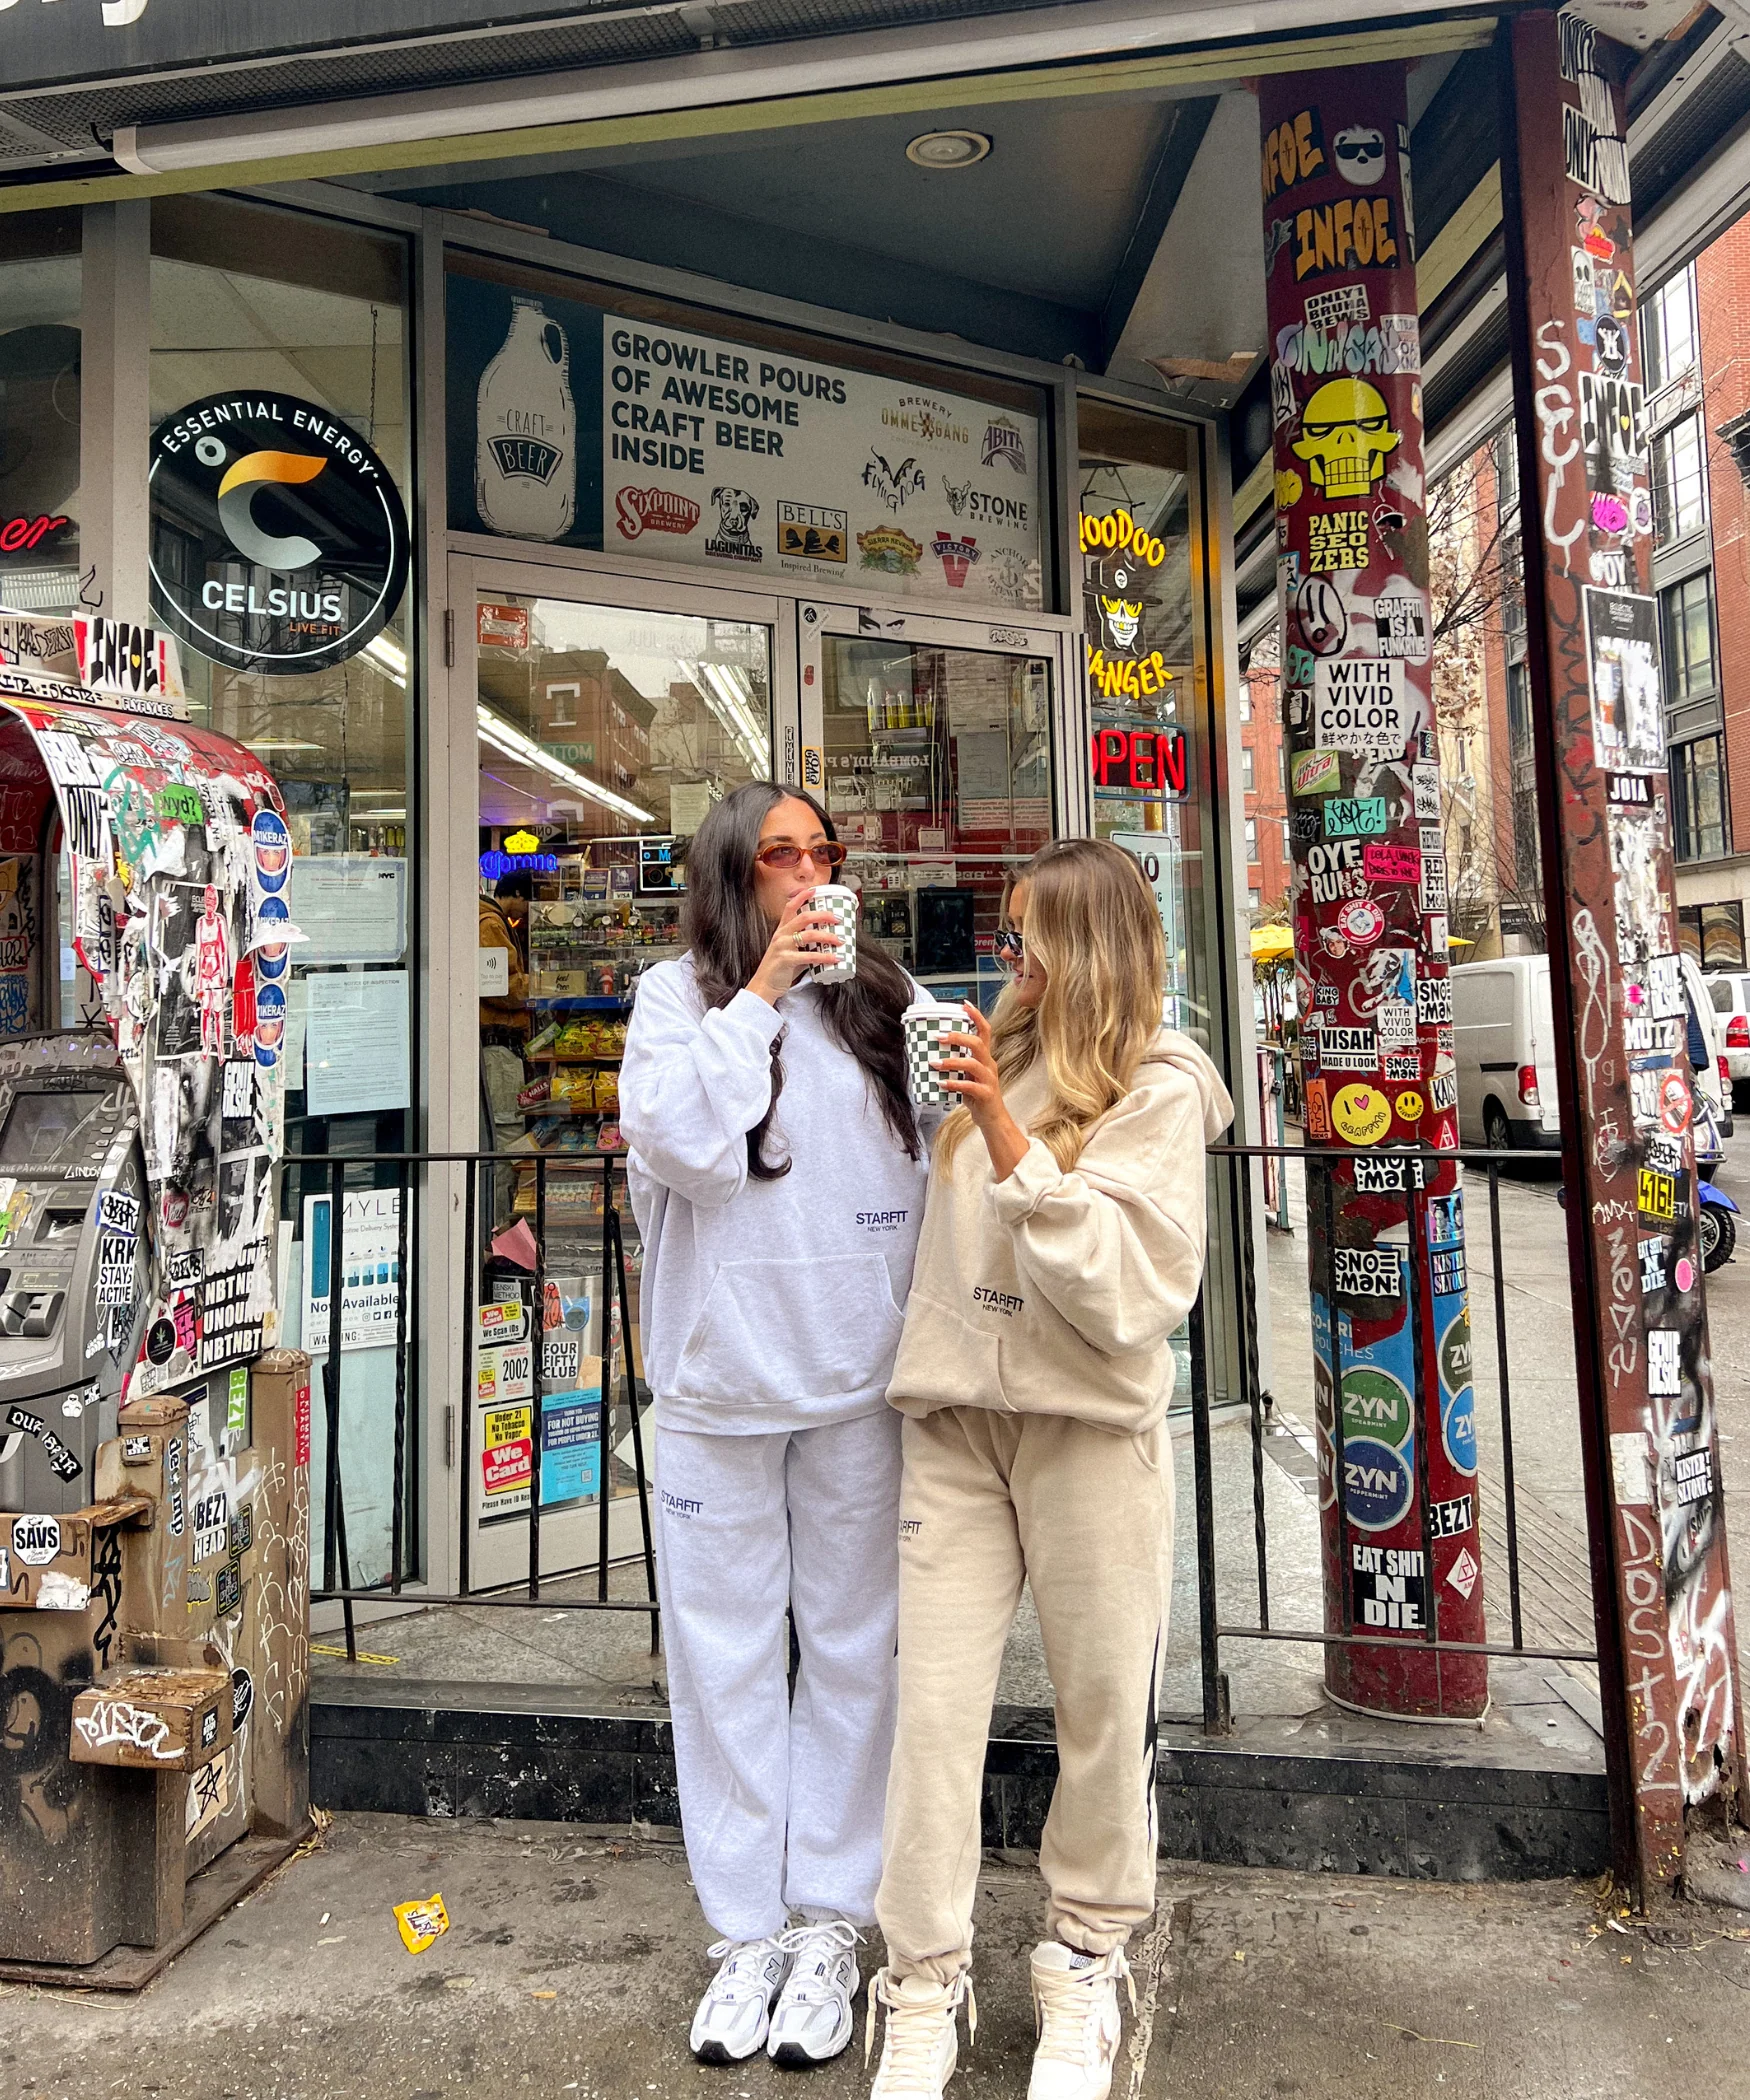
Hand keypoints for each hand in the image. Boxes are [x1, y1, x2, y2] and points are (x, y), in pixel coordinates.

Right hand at [747, 888, 841, 1004]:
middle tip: (837, 918)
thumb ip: (805, 946)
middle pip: (804, 916)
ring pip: (809, 934)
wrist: (764, 986)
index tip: (815, 890)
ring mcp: (782, 946)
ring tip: (840, 940)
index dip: (802, 896)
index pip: (790, 907)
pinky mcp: (786, 960)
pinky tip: (834, 958)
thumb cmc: (778, 969)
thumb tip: (826, 944)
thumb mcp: (790, 951)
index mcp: (781, 931)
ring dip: (828, 936)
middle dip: (823, 915)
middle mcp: (781, 935)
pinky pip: (809, 956)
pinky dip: (825, 957)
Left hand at [935, 1002, 1028, 1180]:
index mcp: (985, 1058)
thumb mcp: (967, 1076)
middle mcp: (989, 1065)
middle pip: (979, 1043)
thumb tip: (930, 1052)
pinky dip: (954, 1084)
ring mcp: (989, 1080)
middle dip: (958, 1037)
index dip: (976, 1016)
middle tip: (938, 1036)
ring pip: (973, 1064)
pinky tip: (941, 1084)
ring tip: (934, 1063)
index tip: (963, 1005)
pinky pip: (970, 1087)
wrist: (992, 1120)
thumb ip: (956, 1064)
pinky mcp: (986, 1095)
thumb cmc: (977, 1096)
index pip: (985, 1031)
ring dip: (952, 1061)